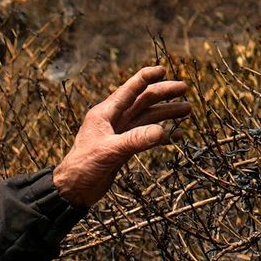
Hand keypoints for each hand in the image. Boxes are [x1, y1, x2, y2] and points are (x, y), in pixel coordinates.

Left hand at [50, 66, 192, 207]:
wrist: (74, 190)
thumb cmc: (83, 167)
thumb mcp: (109, 151)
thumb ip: (135, 140)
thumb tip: (161, 131)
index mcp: (105, 113)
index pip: (129, 89)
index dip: (147, 77)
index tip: (164, 70)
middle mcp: (114, 120)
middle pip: (143, 100)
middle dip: (164, 94)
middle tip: (185, 89)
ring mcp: (120, 134)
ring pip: (147, 118)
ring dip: (166, 113)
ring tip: (187, 110)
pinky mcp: (124, 148)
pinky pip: (146, 137)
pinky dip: (162, 135)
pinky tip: (176, 136)